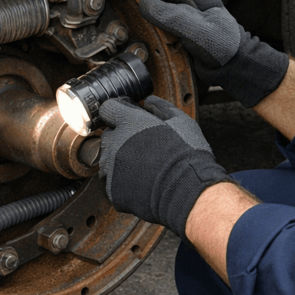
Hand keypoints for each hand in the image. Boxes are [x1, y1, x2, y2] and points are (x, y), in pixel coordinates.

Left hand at [98, 95, 232, 238]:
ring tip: (143, 166)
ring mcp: (111, 167)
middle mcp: (115, 142)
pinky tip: (141, 180)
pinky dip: (122, 180)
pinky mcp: (112, 189)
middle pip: (109, 134)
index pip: (108, 109)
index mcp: (130, 123)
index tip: (127, 118)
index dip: (118, 112)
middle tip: (142, 146)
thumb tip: (149, 102)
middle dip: (121, 137)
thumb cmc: (187, 156)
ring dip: (120, 159)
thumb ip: (161, 107)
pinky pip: (112, 180)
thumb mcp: (182, 122)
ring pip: (107, 158)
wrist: (187, 192)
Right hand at [124, 0, 289, 107]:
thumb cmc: (225, 48)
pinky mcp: (188, 32)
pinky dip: (154, 17)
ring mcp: (191, 18)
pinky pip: (167, 20)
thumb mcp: (196, 30)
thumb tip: (145, 2)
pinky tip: (146, 21)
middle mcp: (193, 5)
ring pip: (164, 3)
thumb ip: (171, 15)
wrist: (237, 68)